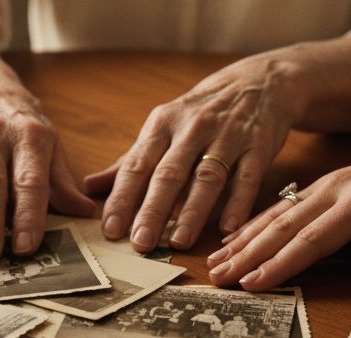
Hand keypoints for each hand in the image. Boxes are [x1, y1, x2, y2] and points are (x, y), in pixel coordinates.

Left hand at [85, 53, 306, 251]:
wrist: (260, 81)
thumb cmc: (202, 111)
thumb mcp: (163, 126)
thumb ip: (130, 160)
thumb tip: (90, 186)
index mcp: (163, 124)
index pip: (137, 165)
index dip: (123, 197)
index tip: (110, 229)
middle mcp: (192, 128)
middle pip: (169, 174)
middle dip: (152, 210)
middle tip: (140, 243)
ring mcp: (228, 136)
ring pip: (207, 177)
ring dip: (193, 211)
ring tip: (179, 241)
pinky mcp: (258, 146)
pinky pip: (247, 177)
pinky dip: (238, 203)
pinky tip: (229, 227)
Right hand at [206, 125, 350, 289]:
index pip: (313, 240)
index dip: (281, 264)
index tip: (253, 284)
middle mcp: (337, 190)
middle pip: (284, 226)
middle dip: (247, 254)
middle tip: (217, 278)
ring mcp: (327, 184)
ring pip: (277, 214)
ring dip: (244, 239)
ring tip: (216, 262)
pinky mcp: (325, 184)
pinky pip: (284, 205)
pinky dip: (257, 222)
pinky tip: (238, 236)